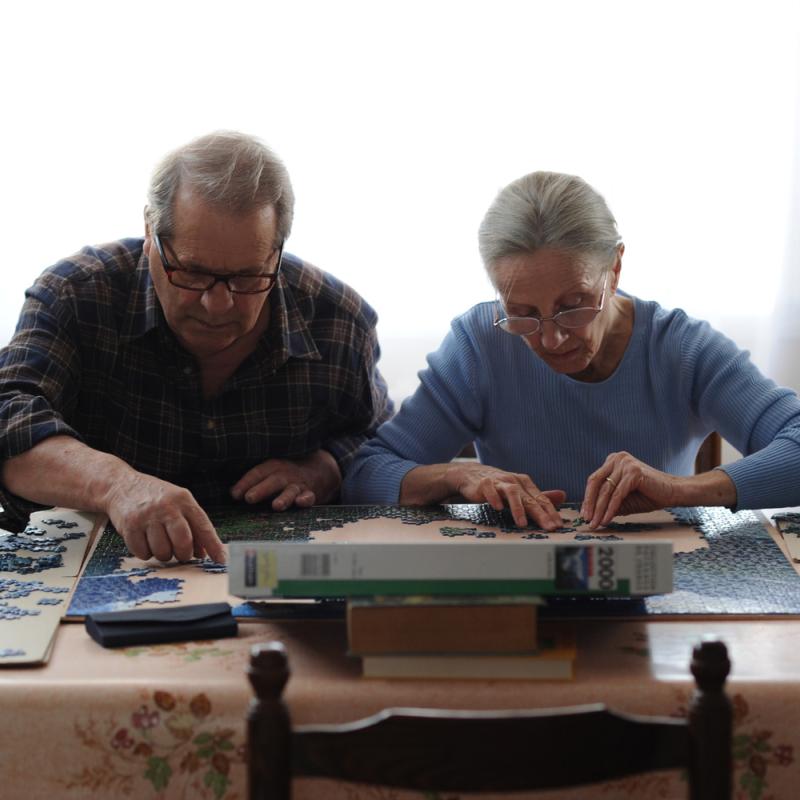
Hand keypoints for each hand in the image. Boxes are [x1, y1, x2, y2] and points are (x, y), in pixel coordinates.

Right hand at [104, 472, 225, 563]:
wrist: (122, 485)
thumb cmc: (157, 498)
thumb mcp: (179, 503)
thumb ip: (193, 525)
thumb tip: (203, 553)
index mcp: (184, 500)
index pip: (203, 526)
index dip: (213, 546)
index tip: (221, 560)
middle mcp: (167, 506)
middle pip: (183, 542)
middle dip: (184, 554)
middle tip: (181, 554)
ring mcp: (147, 516)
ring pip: (163, 551)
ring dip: (163, 555)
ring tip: (160, 543)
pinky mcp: (130, 526)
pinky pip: (143, 553)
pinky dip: (146, 553)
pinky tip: (145, 541)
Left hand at [230, 449, 340, 509]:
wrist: (320, 469)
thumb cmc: (287, 474)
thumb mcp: (271, 471)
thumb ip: (254, 481)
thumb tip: (232, 493)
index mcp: (273, 466)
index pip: (257, 473)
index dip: (246, 483)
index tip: (235, 495)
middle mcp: (285, 474)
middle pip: (273, 480)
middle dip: (261, 489)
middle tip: (249, 498)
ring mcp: (298, 484)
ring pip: (290, 490)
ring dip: (284, 497)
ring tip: (276, 506)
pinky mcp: (311, 493)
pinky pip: (309, 497)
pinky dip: (305, 499)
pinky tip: (301, 503)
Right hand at [445, 462, 566, 528]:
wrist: (471, 474)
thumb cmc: (497, 486)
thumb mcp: (519, 491)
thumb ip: (538, 496)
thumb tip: (562, 496)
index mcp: (524, 483)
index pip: (541, 499)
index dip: (551, 512)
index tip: (558, 525)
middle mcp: (514, 481)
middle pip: (530, 498)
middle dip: (541, 514)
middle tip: (549, 527)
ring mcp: (499, 481)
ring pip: (512, 493)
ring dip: (518, 508)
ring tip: (522, 523)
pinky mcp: (484, 483)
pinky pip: (490, 490)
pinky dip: (494, 498)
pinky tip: (497, 508)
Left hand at [581, 451, 677, 527]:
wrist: (673, 492)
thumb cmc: (649, 495)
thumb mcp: (623, 500)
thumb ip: (607, 502)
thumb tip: (590, 515)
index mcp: (613, 461)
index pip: (594, 480)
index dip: (587, 498)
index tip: (584, 514)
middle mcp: (617, 459)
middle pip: (596, 483)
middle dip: (590, 503)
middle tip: (587, 520)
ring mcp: (625, 463)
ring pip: (606, 490)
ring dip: (599, 510)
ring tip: (596, 523)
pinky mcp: (633, 472)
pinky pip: (617, 494)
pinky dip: (610, 509)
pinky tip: (606, 519)